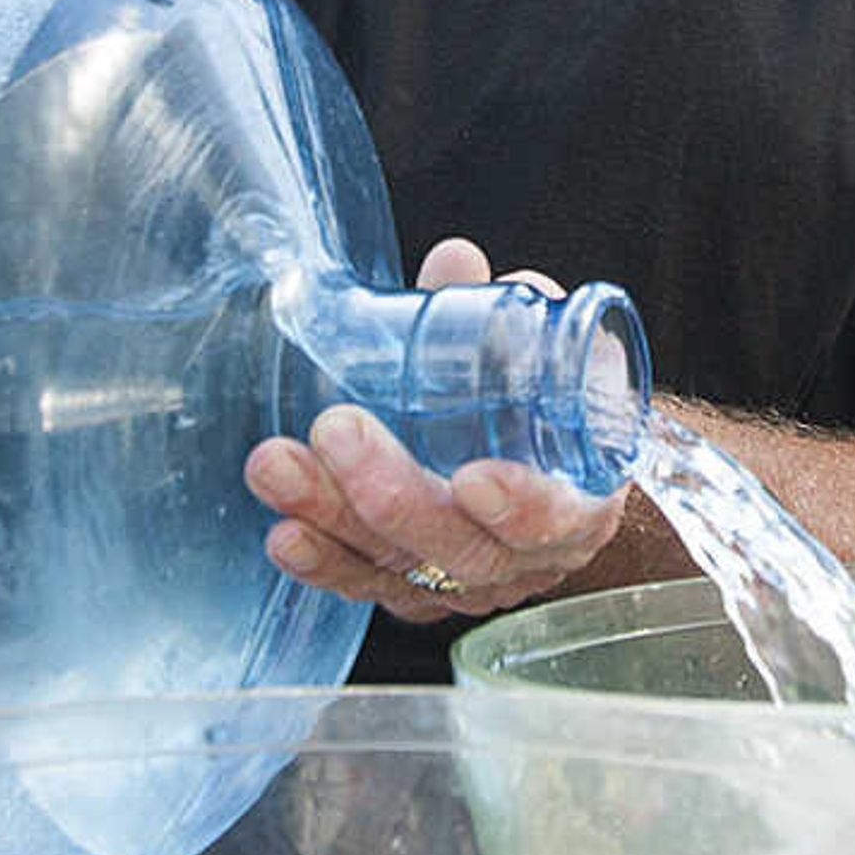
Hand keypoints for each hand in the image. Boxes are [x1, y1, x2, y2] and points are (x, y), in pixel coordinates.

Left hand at [242, 238, 631, 624]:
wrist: (554, 478)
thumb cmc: (548, 414)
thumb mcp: (546, 363)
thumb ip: (504, 315)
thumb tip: (454, 262)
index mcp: (577, 504)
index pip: (554, 521)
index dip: (519, 506)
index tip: (474, 478)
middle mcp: (520, 559)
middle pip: (459, 549)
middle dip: (391, 495)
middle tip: (338, 430)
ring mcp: (463, 584)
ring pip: (398, 566)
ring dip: (332, 517)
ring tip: (277, 466)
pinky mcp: (412, 593)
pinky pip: (364, 584)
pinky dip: (322, 561)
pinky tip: (283, 533)